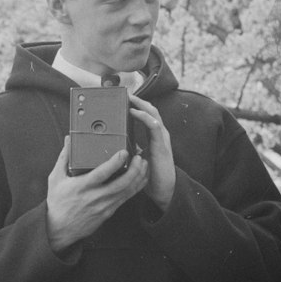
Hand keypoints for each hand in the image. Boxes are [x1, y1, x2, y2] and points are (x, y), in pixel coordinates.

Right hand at [46, 137, 148, 252]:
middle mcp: (95, 197)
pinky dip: (135, 188)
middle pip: (121, 184)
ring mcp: (104, 206)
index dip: (115, 162)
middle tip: (139, 157)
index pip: (102, 174)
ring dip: (138, 177)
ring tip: (143, 165)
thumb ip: (64, 157)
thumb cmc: (57, 203)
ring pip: (126, 192)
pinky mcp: (108, 212)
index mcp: (82, 186)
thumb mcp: (56, 178)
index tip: (124, 152)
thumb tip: (68, 139)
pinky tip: (140, 179)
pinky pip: (125, 199)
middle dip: (134, 170)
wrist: (59, 229)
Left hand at [129, 93, 174, 211]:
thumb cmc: (151, 174)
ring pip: (153, 113)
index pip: (146, 114)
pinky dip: (144, 116)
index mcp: (154, 135)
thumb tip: (116, 143)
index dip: (137, 104)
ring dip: (141, 103)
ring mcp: (162, 137)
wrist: (164, 189)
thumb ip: (131, 148)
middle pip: (150, 109)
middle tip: (124, 92)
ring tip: (129, 97)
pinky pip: (154, 125)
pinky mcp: (161, 144)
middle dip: (138, 99)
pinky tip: (134, 112)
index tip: (124, 97)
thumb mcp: (138, 157)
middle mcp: (159, 133)